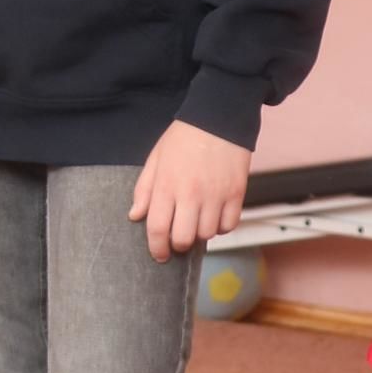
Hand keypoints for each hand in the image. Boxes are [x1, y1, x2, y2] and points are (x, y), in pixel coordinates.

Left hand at [129, 121, 250, 262]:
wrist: (218, 118)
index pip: (158, 229)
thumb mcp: (156, 159)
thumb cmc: (184, 138)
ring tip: (197, 221)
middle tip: (178, 237)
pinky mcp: (236, 193)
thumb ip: (144, 189)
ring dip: (200, 234)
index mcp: (167, 185)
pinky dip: (221, 227)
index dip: (157, 248)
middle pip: (183, 238)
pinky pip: (229, 225)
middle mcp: (191, 194)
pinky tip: (215, 216)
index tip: (159, 254)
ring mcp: (215, 195)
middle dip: (178, 244)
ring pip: (207, 234)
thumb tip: (135, 215)